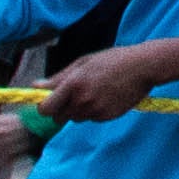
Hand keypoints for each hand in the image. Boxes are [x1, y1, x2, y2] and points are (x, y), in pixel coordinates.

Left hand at [39, 40, 178, 123]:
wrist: (145, 66)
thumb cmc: (113, 60)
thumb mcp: (84, 63)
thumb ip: (58, 77)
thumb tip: (34, 86)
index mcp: (73, 84)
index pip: (45, 109)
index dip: (45, 107)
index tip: (50, 101)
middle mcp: (82, 100)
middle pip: (59, 117)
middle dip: (63, 109)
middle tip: (77, 94)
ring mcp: (95, 110)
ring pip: (76, 118)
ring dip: (80, 109)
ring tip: (97, 92)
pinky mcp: (107, 117)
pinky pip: (92, 119)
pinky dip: (95, 111)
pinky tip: (107, 97)